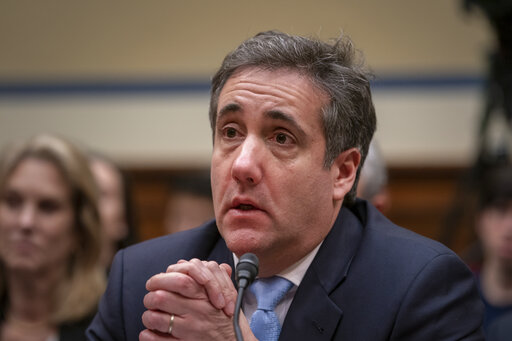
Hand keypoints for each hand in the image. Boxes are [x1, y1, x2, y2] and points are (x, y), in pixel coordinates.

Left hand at [140, 259, 254, 340]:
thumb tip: (187, 263)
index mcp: (205, 296)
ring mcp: (190, 329)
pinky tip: (149, 333)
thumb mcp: (227, 292)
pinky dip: (148, 336)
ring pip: (155, 318)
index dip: (161, 279)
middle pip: (161, 296)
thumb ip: (211, 275)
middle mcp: (197, 311)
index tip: (155, 283)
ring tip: (151, 316)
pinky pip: (158, 340)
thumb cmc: (229, 319)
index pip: (179, 280)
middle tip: (151, 299)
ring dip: (149, 316)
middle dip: (150, 297)